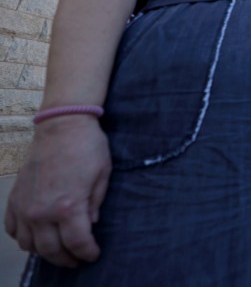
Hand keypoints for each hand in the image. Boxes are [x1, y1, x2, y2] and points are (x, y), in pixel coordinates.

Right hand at [5, 117, 110, 266]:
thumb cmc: (88, 148)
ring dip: (44, 252)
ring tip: (58, 249)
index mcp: (68, 207)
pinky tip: (35, 236)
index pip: (77, 243)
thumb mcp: (103, 176)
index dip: (87, 253)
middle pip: (51, 250)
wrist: (61, 126)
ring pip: (29, 244)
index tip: (93, 255)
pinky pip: (12, 229)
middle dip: (66, 259)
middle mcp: (42, 212)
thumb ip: (95, 204)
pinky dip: (23, 238)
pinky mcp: (14, 199)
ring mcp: (25, 207)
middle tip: (77, 259)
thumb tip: (90, 225)